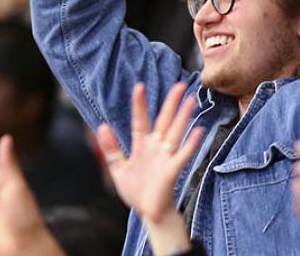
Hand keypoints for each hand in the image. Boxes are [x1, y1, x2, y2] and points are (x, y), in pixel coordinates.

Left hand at [97, 83, 202, 221]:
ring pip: (176, 132)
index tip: (139, 86)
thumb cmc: (137, 190)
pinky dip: (191, 143)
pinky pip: (183, 155)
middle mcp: (156, 147)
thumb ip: (111, 148)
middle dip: (171, 103)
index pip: (140, 120)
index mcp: (142, 145)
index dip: (140, 104)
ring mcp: (166, 157)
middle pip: (165, 121)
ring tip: (191, 100)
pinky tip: (198, 131)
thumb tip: (102, 126)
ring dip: (183, 117)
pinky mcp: (173, 170)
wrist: (149, 212)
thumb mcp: (118, 168)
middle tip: (179, 85)